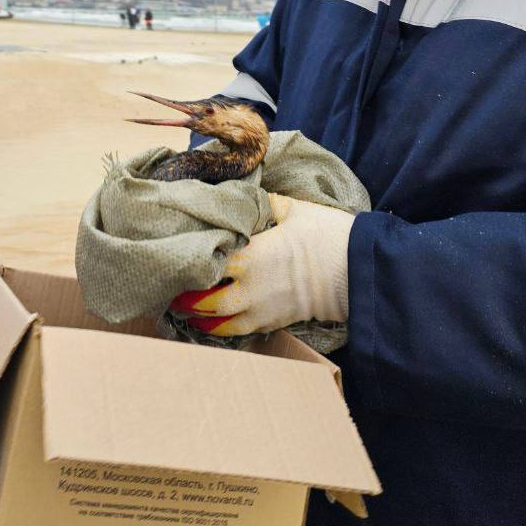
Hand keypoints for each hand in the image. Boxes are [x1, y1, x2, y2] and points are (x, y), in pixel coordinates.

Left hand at [170, 193, 352, 335]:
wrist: (356, 271)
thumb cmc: (326, 235)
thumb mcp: (293, 208)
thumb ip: (263, 203)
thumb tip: (244, 194)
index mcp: (249, 254)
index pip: (206, 260)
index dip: (186, 259)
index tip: (174, 252)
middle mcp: (248, 287)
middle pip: (202, 299)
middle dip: (183, 295)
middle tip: (169, 285)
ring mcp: (259, 309)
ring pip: (215, 321)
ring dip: (195, 315)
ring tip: (181, 306)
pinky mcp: (270, 323)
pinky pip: (235, 331)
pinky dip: (217, 328)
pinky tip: (206, 321)